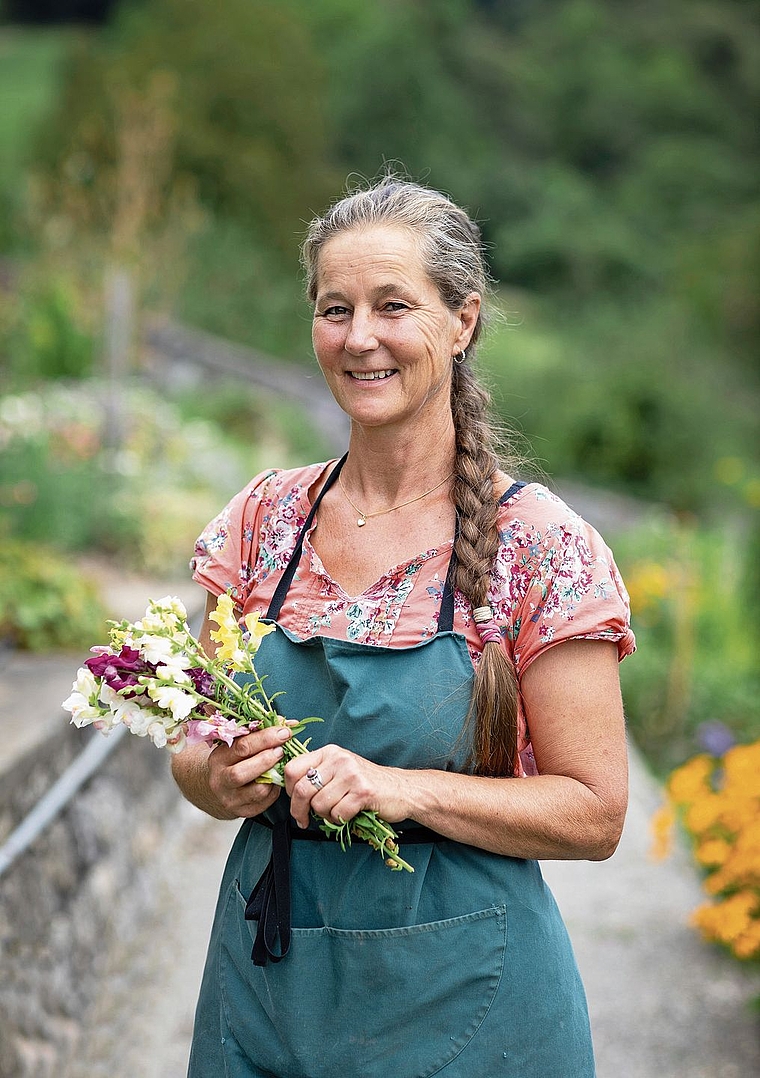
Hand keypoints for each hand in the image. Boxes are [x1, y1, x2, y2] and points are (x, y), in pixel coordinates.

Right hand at [206, 724, 292, 817]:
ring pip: (257, 791)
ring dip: (273, 777)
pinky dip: (274, 791)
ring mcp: (230, 798)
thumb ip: (261, 732)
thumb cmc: (233, 760)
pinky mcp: (241, 812)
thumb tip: (289, 723)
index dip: (266, 738)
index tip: (284, 732)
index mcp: (219, 758)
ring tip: (279, 767)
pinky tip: (274, 782)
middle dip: (267, 760)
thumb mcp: (238, 743)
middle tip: (282, 751)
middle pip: (243, 772)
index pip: (242, 746)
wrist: (215, 788)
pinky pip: (264, 803)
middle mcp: (221, 780)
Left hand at [284, 745, 410, 829]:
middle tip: (303, 820)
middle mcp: (339, 759)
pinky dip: (339, 820)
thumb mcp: (339, 770)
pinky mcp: (363, 791)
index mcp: (329, 752)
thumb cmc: (366, 784)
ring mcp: (351, 774)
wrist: (401, 790)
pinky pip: (337, 813)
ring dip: (325, 815)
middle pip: (302, 789)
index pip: (292, 768)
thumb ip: (317, 774)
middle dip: (299, 810)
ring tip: (337, 811)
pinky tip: (349, 814)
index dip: (287, 789)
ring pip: (319, 805)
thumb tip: (289, 792)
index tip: (294, 801)